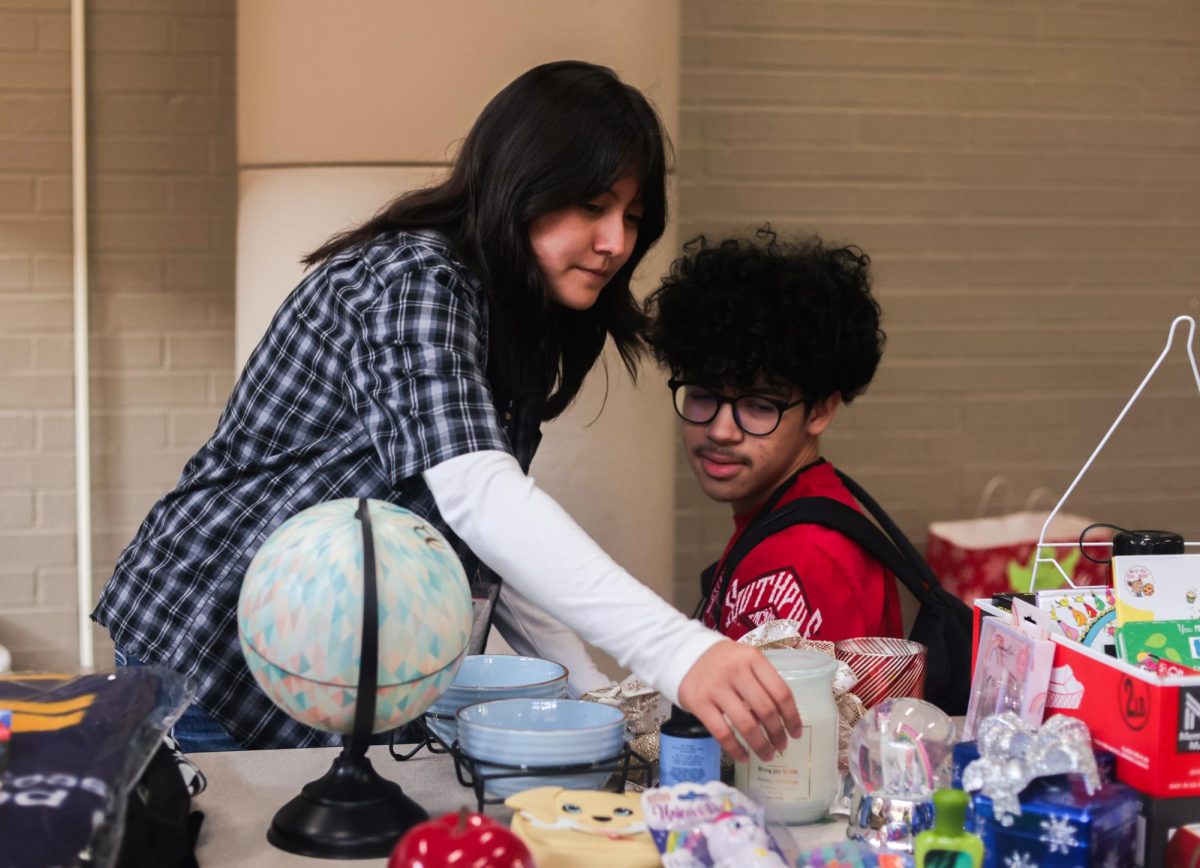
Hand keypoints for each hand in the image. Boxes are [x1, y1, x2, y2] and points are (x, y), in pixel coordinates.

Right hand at [677, 640, 801, 762]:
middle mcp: (736, 671)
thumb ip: (762, 683)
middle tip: (782, 747)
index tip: (796, 733)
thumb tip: (781, 719)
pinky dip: (736, 749)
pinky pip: (722, 732)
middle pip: (765, 710)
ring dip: (760, 745)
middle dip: (778, 734)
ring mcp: (716, 687)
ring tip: (767, 755)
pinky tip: (744, 757)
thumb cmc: (723, 662)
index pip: (781, 692)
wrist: (684, 654)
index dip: (792, 717)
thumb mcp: (746, 661)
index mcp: (753, 659)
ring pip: (746, 724)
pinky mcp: (699, 702)